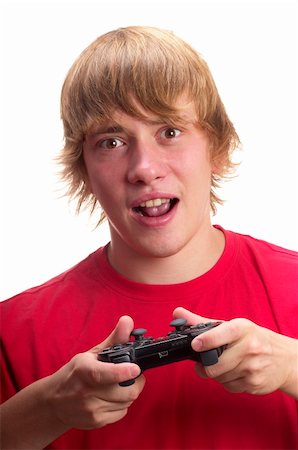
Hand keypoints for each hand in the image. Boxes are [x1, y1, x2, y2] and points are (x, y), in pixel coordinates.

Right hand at [47, 316, 144, 429]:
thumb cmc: (75, 374)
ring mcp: (90, 409)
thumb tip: (127, 321)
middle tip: (134, 374)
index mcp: (84, 370)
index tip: (135, 369)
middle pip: (126, 391)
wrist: (54, 402)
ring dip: (129, 393)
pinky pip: (122, 413)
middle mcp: (86, 392)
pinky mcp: (95, 422)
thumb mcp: (91, 354)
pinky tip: (112, 397)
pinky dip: (122, 405)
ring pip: (127, 402)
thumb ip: (114, 339)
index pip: (104, 374)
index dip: (122, 372)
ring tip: (120, 385)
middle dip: (136, 381)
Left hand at [173, 307, 297, 397]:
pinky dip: (227, 382)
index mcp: (243, 329)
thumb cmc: (254, 339)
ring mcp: (253, 367)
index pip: (224, 333)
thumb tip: (177, 313)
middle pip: (216, 364)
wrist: (285, 359)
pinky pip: (229, 387)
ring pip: (220, 377)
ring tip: (225, 364)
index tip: (195, 344)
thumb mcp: (232, 326)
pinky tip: (235, 373)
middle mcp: (250, 347)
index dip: (207, 340)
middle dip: (205, 366)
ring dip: (216, 374)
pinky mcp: (255, 384)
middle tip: (202, 362)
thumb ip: (202, 322)